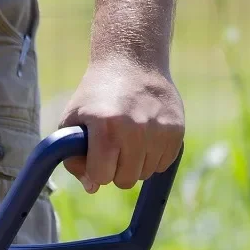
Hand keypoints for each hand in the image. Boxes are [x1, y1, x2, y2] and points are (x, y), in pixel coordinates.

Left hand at [59, 57, 184, 192]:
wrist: (131, 61)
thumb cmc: (95, 96)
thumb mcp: (71, 122)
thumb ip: (73, 159)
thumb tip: (92, 188)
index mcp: (106, 128)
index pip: (102, 177)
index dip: (96, 170)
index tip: (95, 154)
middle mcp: (136, 130)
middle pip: (125, 180)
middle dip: (115, 170)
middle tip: (112, 146)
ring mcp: (160, 130)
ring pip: (145, 174)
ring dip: (134, 163)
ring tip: (128, 137)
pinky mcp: (177, 130)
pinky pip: (163, 164)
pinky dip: (152, 157)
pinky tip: (144, 136)